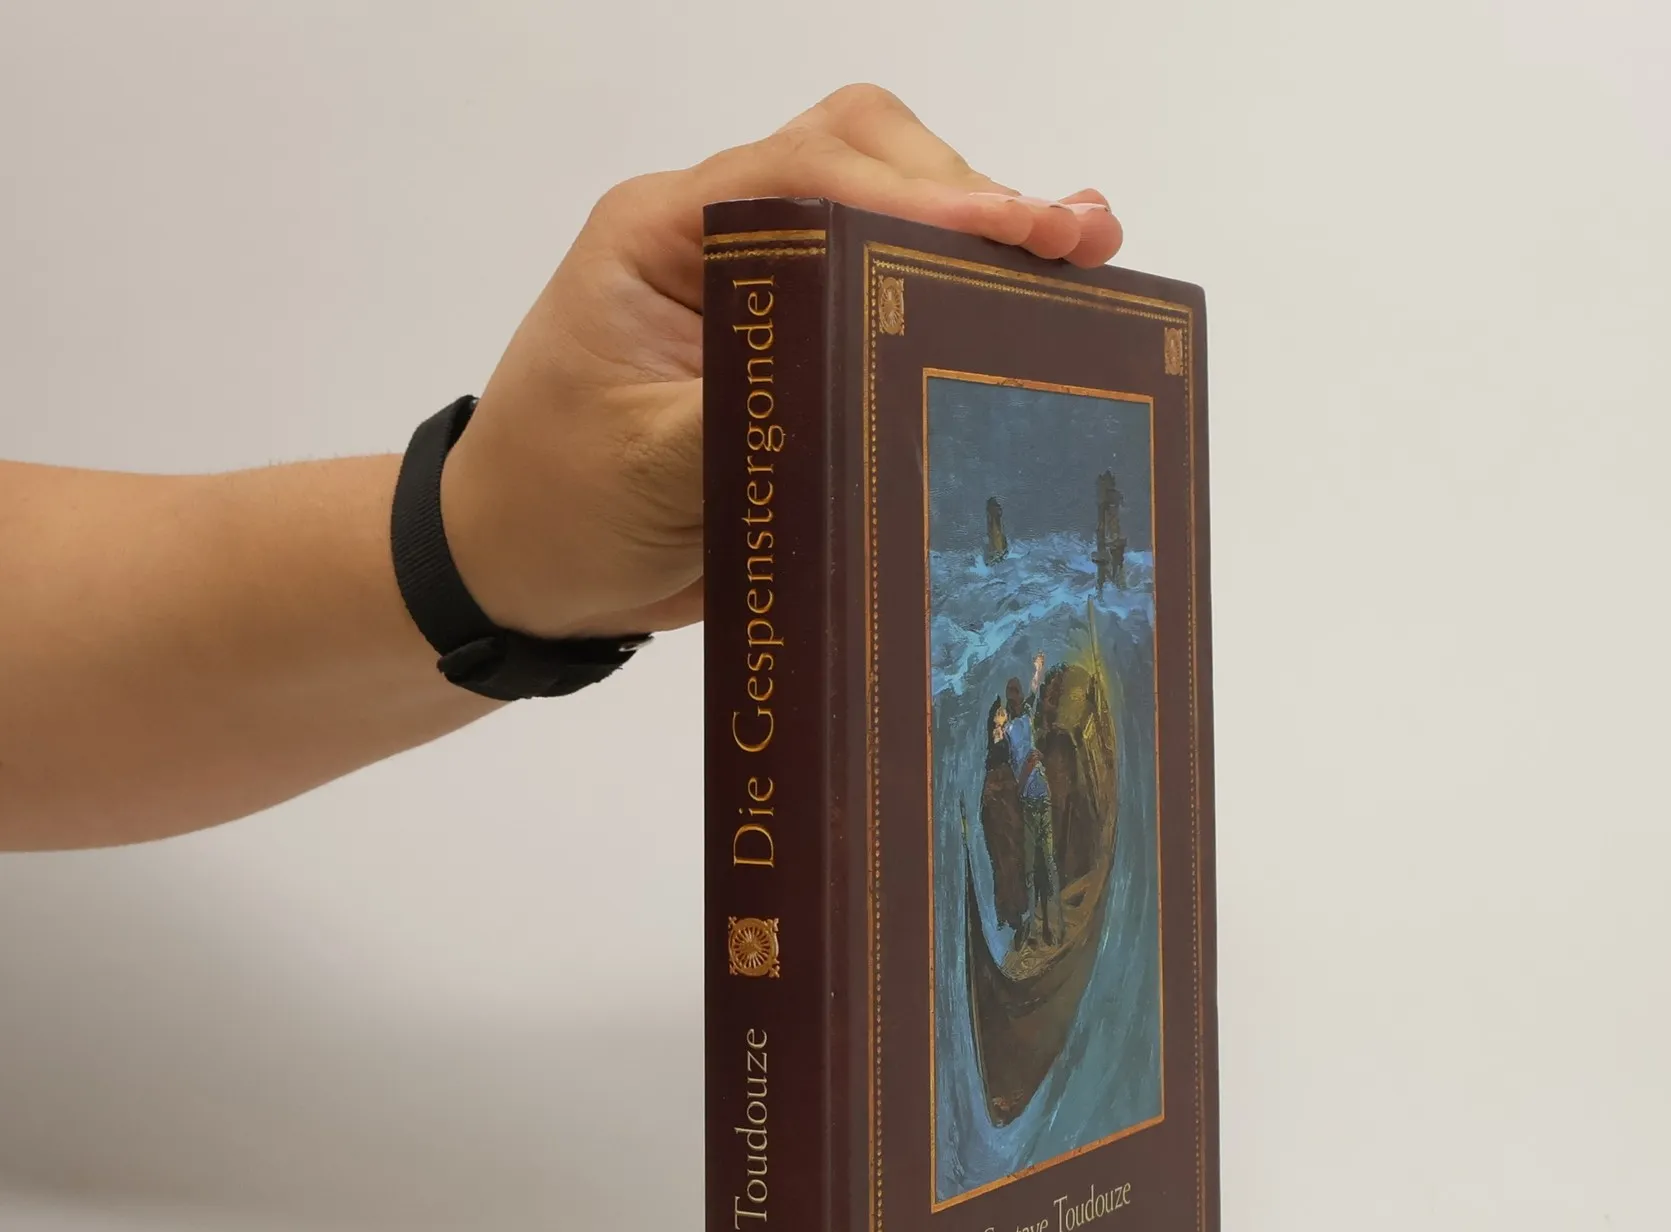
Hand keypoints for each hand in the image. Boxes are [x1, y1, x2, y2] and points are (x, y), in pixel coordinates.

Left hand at [439, 85, 1122, 639]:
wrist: (520, 566)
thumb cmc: (556, 507)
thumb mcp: (647, 471)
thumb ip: (752, 421)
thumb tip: (868, 402)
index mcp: (663, 237)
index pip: (805, 177)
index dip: (919, 200)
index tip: (1015, 237)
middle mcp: (719, 238)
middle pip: (862, 158)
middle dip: (969, 195)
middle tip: (1074, 241)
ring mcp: (763, 287)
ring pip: (886, 206)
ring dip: (979, 231)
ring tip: (1080, 258)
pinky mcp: (797, 346)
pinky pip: (885, 292)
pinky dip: (958, 293)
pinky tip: (1033, 306)